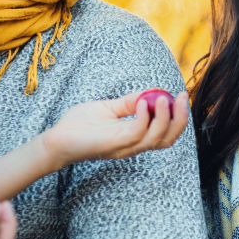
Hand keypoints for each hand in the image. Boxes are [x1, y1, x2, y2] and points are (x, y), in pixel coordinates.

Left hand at [40, 90, 189, 167]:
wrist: (56, 138)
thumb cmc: (79, 125)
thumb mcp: (108, 108)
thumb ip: (128, 102)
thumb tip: (148, 92)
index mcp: (134, 138)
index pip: (165, 133)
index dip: (178, 117)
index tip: (181, 96)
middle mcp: (133, 145)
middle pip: (168, 139)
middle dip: (180, 119)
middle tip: (182, 98)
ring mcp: (124, 147)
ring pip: (156, 139)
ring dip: (165, 118)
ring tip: (163, 98)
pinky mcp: (113, 144)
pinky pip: (136, 133)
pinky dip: (143, 117)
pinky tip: (141, 103)